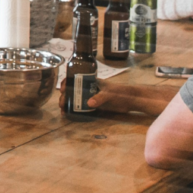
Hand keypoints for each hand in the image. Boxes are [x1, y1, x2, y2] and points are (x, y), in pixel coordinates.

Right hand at [59, 78, 175, 116]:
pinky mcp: (95, 106)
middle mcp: (89, 88)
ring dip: (68, 104)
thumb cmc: (120, 92)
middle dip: (65, 96)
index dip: (66, 82)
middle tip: (61, 103)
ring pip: (76, 99)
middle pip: (73, 90)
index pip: (75, 78)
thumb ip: (99, 98)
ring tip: (63, 110)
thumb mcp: (109, 94)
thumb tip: (88, 103)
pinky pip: (82, 108)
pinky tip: (69, 114)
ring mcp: (91, 97)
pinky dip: (75, 110)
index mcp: (91, 81)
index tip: (61, 89)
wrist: (131, 100)